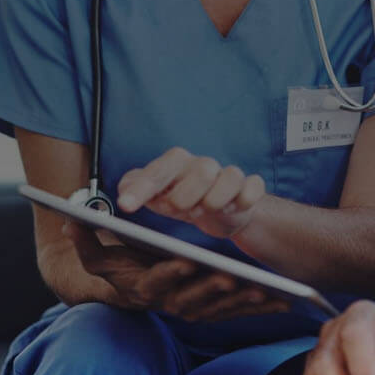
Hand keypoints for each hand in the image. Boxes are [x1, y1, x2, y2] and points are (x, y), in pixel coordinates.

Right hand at [66, 222, 289, 321]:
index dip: (171, 273)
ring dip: (239, 302)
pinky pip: (235, 313)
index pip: (157, 282)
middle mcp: (169, 304)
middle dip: (212, 290)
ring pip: (218, 309)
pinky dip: (257, 309)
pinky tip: (281, 302)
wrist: (130, 291)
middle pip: (192, 300)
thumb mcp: (100, 255)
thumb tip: (70, 222)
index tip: (185, 260)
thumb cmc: (120, 266)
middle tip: (230, 275)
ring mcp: (191, 310)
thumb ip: (86, 240)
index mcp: (145, 288)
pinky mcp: (211, 312)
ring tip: (262, 289)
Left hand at [116, 147, 267, 238]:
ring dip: (215, 201)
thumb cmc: (182, 199)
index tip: (126, 206)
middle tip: (178, 211)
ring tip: (204, 212)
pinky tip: (233, 209)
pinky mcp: (249, 187)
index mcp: (177, 162)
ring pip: (229, 178)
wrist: (218, 211)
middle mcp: (204, 164)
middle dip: (185, 198)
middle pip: (201, 171)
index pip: (158, 170)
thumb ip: (135, 188)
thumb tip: (123, 189)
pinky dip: (244, 200)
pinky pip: (252, 188)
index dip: (142, 188)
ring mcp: (228, 175)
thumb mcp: (156, 195)